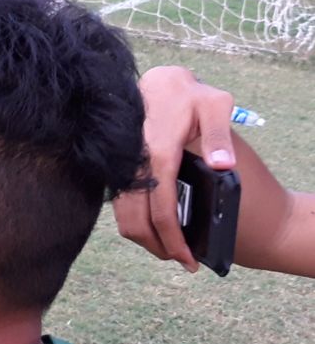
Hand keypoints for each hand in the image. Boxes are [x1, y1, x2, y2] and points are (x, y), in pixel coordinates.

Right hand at [112, 65, 237, 271]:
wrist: (157, 83)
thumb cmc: (189, 94)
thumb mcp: (214, 106)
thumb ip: (219, 134)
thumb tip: (223, 164)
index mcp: (158, 156)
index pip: (162, 210)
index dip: (173, 239)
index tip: (188, 260)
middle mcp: (136, 167)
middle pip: (136, 222)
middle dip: (157, 247)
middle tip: (182, 260)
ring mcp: (124, 171)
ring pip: (124, 218)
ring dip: (145, 239)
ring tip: (170, 248)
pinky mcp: (120, 172)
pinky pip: (122, 206)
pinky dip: (137, 223)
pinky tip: (157, 226)